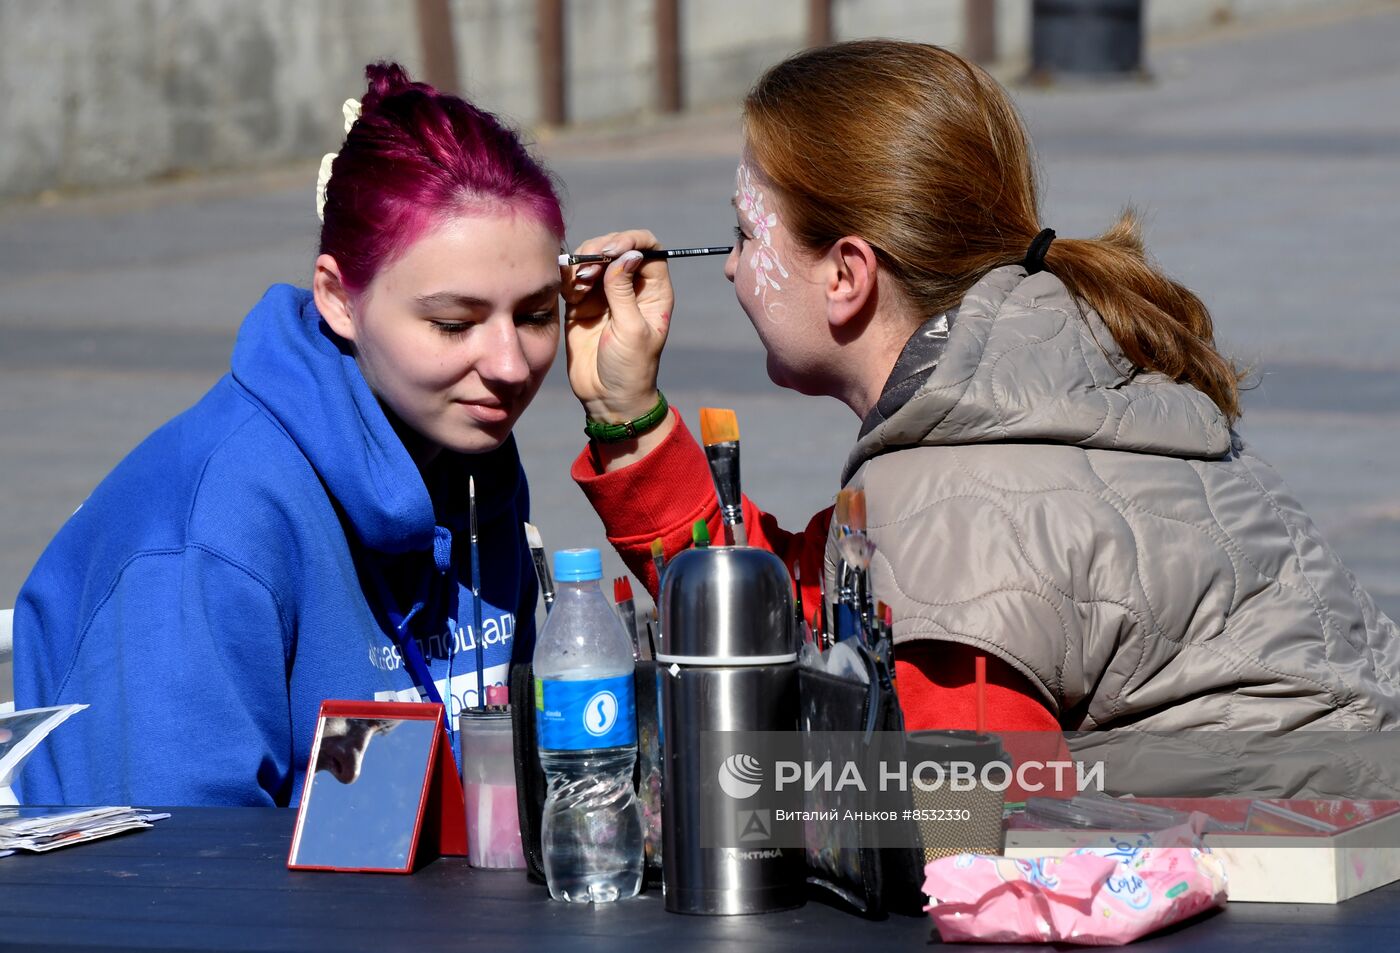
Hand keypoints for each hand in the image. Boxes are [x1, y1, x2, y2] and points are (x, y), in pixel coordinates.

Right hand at [563, 230, 673, 421]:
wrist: (607, 398)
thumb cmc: (630, 368)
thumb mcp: (631, 329)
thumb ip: (623, 290)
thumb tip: (625, 254)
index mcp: (653, 291)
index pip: (647, 248)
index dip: (629, 241)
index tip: (610, 250)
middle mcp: (630, 287)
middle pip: (616, 247)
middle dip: (599, 250)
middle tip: (587, 270)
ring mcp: (605, 294)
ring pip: (592, 258)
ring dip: (581, 263)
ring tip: (577, 285)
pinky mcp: (581, 304)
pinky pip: (573, 278)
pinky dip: (568, 277)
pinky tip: (568, 291)